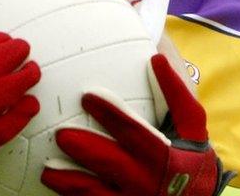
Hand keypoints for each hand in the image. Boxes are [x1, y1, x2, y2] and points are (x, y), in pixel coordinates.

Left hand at [41, 54, 234, 195]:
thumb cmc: (191, 156)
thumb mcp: (193, 127)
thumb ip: (177, 94)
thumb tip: (156, 58)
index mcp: (163, 155)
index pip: (133, 131)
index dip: (111, 114)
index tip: (87, 97)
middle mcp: (146, 180)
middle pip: (110, 163)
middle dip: (85, 150)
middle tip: (62, 136)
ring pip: (95, 193)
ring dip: (69, 182)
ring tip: (46, 171)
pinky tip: (54, 189)